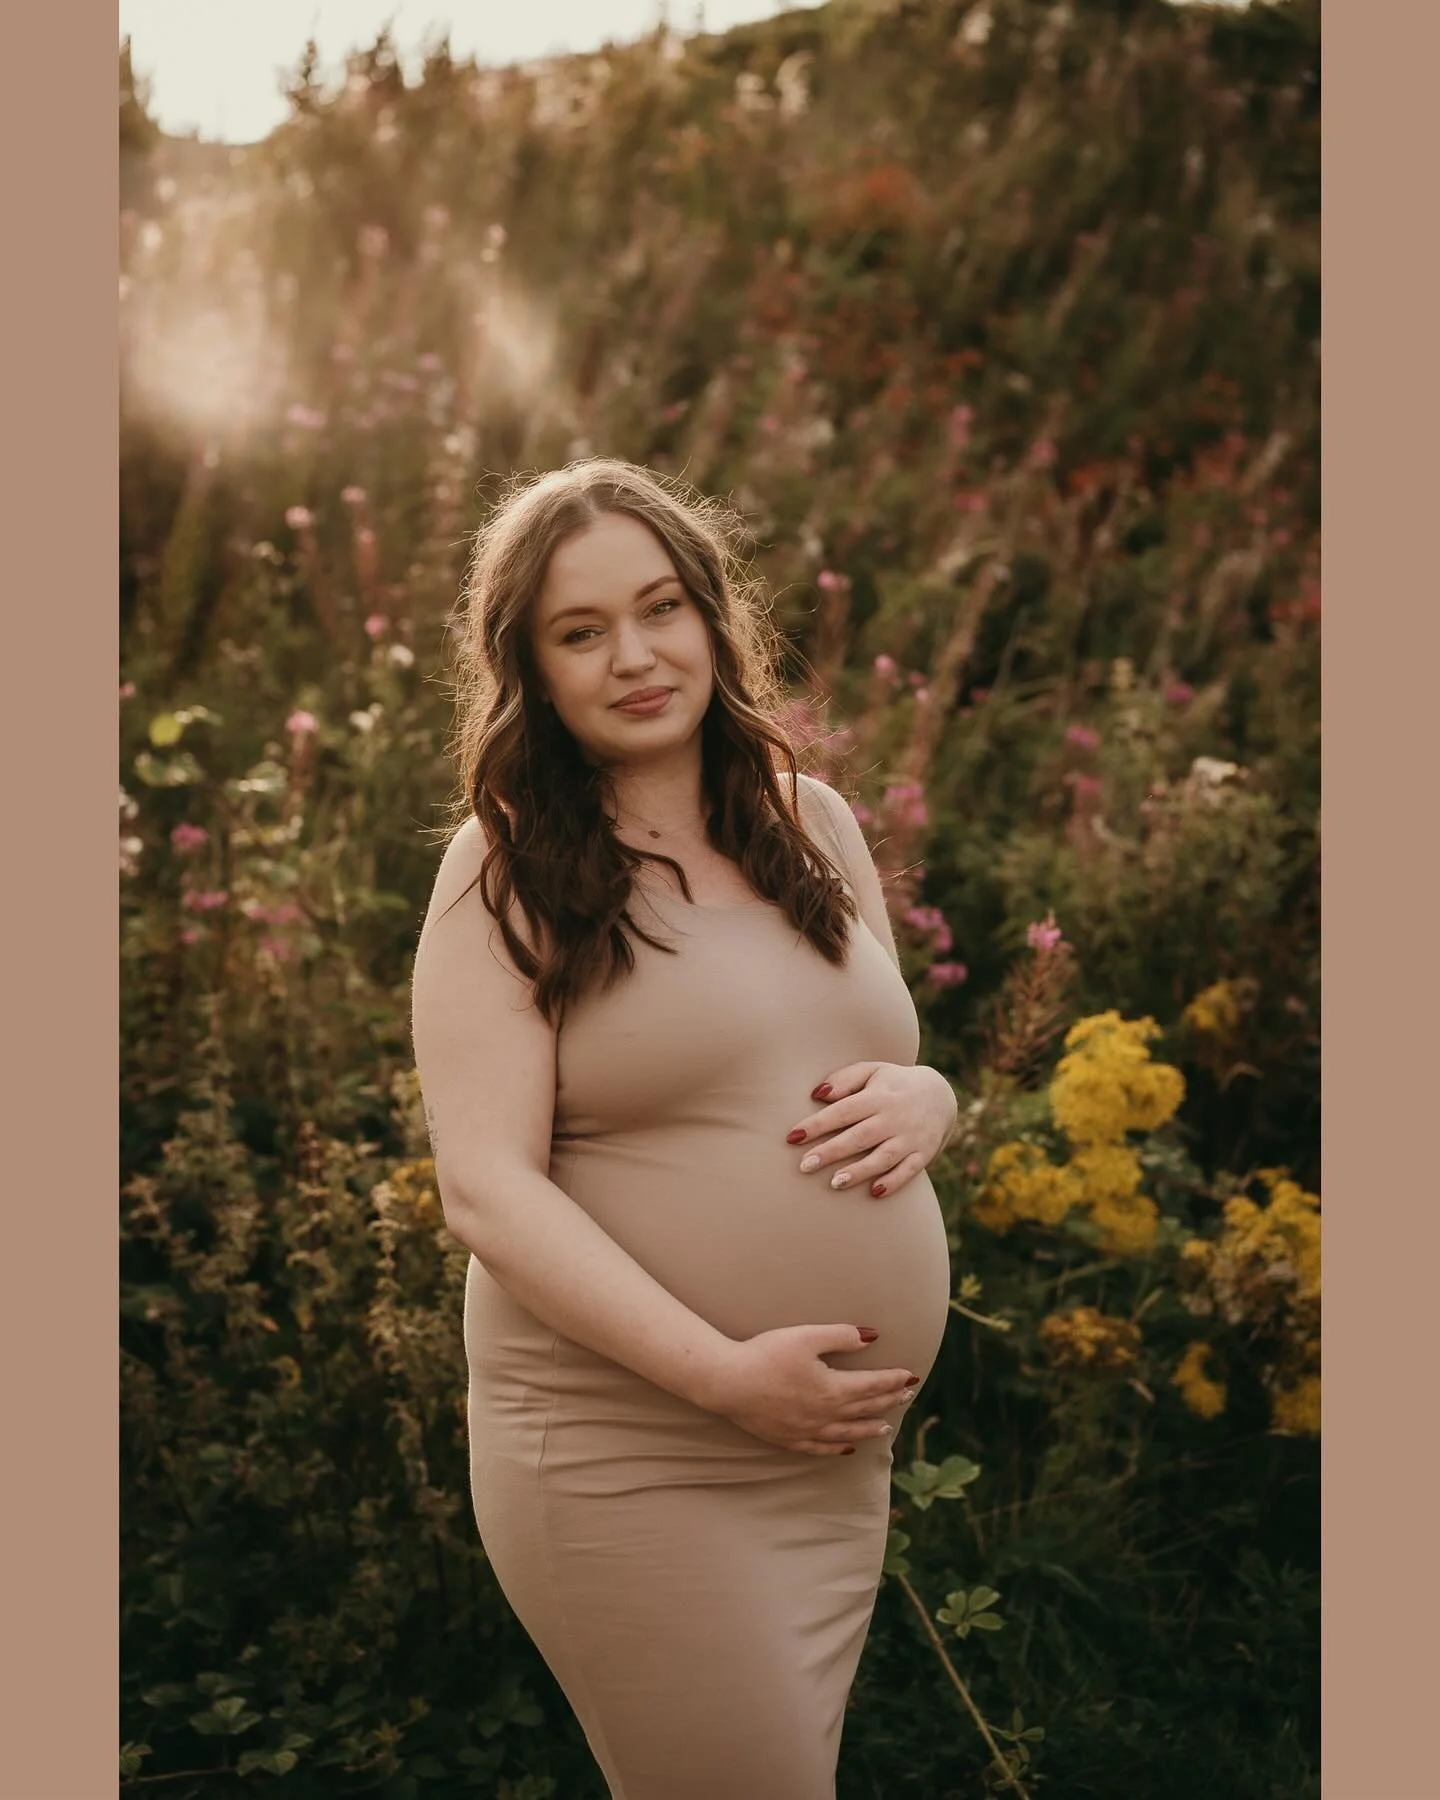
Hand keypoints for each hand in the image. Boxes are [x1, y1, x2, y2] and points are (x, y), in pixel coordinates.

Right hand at [703, 1324, 918, 1455]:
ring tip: (885, 1427)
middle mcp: (825, 1414)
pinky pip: (821, 1448)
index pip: (872, 1385)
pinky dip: (838, 1449)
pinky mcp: (789, 1439)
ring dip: (869, 1428)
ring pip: (848, 1433)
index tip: (911, 1376)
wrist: (728, 1382)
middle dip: (888, 1401)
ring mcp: (808, 1430)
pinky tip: (847, 1449)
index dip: (893, 1380)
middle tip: (906, 1396)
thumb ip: (842, 1336)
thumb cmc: (766, 1354)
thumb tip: (873, 1337)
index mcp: (832, 1388)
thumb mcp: (806, 1337)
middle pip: (865, 1408)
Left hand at [785, 1061, 957, 1198]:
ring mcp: (909, 1137)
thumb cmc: (893, 1084)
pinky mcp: (923, 1154)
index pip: (842, 1111)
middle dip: (831, 1152)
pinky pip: (909, 1171)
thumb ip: (845, 1079)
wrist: (940, 1094)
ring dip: (860, 1171)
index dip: (817, 1124)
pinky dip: (894, 1182)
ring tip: (835, 1183)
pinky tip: (875, 1192)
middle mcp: (893, 1118)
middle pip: (859, 1137)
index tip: (792, 1137)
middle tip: (804, 1166)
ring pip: (883, 1157)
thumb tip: (817, 1094)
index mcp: (877, 1097)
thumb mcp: (872, 1071)